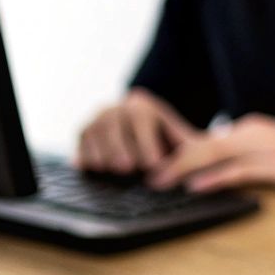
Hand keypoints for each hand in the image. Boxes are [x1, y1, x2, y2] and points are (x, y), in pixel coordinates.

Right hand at [75, 87, 198, 174]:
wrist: (140, 135)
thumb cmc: (164, 143)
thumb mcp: (179, 142)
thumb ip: (188, 150)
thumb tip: (193, 167)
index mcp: (142, 106)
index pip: (141, 120)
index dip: (145, 142)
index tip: (152, 164)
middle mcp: (117, 107)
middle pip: (113, 124)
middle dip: (120, 147)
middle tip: (127, 168)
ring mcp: (97, 118)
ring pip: (94, 131)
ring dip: (101, 151)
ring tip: (110, 169)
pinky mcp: (83, 131)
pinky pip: (80, 140)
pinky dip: (85, 154)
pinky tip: (94, 168)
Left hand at [146, 113, 274, 193]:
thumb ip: (246, 162)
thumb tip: (213, 177)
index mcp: (252, 129)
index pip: (204, 138)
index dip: (174, 152)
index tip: (150, 166)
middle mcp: (255, 131)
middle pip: (201, 142)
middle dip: (168, 158)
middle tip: (141, 174)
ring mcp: (269, 146)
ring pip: (215, 152)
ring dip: (182, 167)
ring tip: (157, 181)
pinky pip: (241, 169)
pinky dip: (214, 177)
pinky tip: (195, 186)